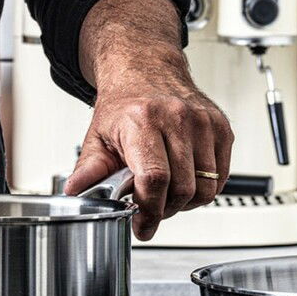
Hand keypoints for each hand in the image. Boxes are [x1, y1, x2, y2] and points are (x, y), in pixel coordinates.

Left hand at [63, 53, 232, 240]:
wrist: (147, 70)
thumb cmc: (125, 104)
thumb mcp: (98, 135)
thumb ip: (89, 168)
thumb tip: (75, 192)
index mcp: (143, 120)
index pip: (154, 179)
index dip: (149, 210)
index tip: (142, 225)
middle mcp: (177, 118)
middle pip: (182, 189)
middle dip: (165, 210)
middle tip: (151, 208)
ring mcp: (203, 122)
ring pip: (205, 188)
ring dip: (186, 202)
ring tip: (167, 194)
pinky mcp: (221, 128)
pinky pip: (220, 177)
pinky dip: (204, 189)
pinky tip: (185, 181)